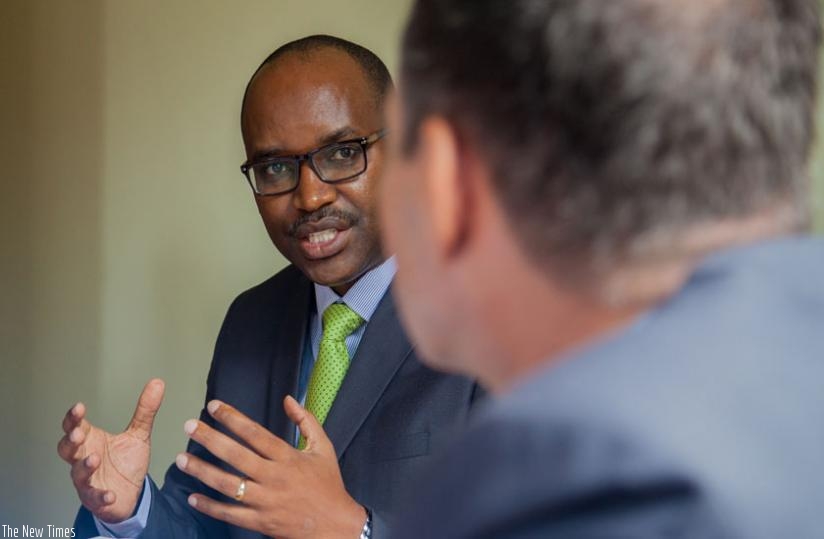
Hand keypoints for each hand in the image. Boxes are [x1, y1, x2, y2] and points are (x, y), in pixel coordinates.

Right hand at [57, 378, 164, 522]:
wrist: (131, 493)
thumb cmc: (125, 462)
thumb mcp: (138, 434)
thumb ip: (145, 410)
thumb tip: (157, 382)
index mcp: (91, 440)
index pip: (75, 426)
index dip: (73, 418)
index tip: (79, 407)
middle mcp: (84, 458)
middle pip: (67, 448)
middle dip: (71, 441)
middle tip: (79, 433)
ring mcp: (87, 479)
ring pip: (78, 473)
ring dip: (84, 466)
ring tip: (95, 458)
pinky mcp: (96, 498)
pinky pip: (94, 497)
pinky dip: (101, 496)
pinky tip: (110, 495)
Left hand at [176, 396, 365, 538]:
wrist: (336, 526)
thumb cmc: (328, 484)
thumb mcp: (324, 447)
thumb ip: (306, 421)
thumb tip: (288, 399)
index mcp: (288, 457)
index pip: (255, 432)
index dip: (232, 418)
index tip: (213, 406)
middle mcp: (274, 477)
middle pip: (235, 455)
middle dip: (210, 439)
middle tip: (189, 426)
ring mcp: (265, 501)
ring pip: (227, 485)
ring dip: (202, 471)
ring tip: (181, 459)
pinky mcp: (261, 522)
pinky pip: (230, 514)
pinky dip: (209, 506)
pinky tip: (193, 497)